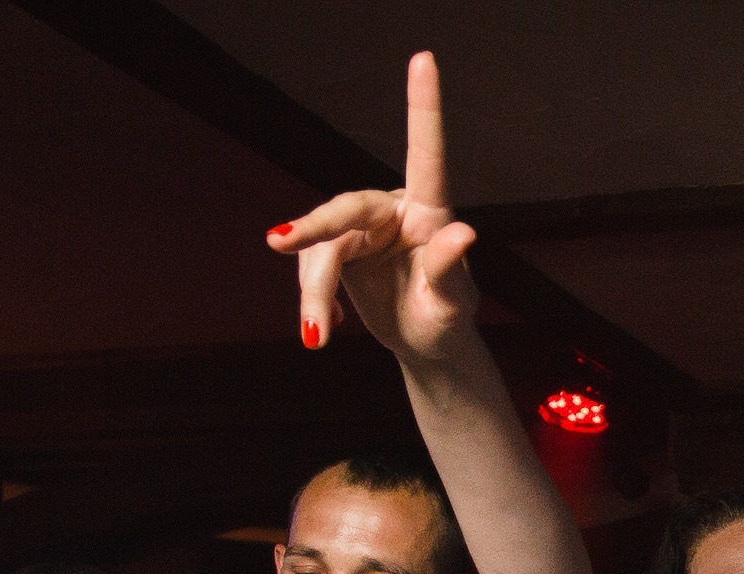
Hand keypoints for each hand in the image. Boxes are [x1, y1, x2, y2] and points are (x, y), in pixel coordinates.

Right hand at [267, 52, 477, 361]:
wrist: (424, 344)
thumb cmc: (446, 321)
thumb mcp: (450, 304)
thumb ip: (449, 268)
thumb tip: (463, 232)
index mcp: (431, 213)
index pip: (427, 155)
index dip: (423, 106)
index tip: (424, 58)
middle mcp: (394, 210)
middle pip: (345, 209)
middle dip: (312, 231)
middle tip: (280, 244)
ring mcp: (363, 228)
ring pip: (321, 246)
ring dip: (314, 291)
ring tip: (319, 334)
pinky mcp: (339, 247)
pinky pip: (311, 265)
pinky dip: (313, 299)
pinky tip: (327, 327)